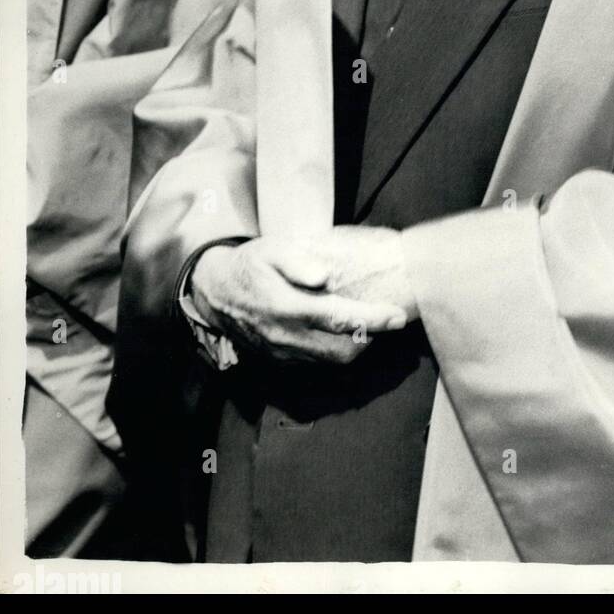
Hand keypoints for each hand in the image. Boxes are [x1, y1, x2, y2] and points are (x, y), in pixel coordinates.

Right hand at [190, 237, 407, 365]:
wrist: (216, 293)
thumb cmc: (251, 265)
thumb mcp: (270, 250)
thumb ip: (296, 261)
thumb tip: (324, 276)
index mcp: (285, 307)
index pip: (337, 318)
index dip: (371, 320)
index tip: (397, 316)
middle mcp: (286, 336)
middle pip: (342, 349)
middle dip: (371, 337)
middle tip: (388, 317)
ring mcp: (283, 352)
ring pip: (332, 361)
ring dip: (358, 346)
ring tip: (372, 324)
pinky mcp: (281, 360)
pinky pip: (318, 364)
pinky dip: (339, 352)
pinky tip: (347, 333)